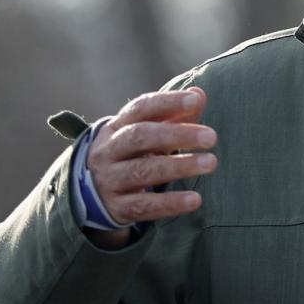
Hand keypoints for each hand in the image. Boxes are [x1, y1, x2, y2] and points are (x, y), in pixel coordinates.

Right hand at [84, 87, 216, 247]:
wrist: (91, 194)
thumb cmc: (132, 154)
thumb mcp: (146, 133)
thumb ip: (173, 114)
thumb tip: (200, 94)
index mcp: (116, 127)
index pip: (140, 108)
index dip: (167, 102)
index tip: (195, 100)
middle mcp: (108, 151)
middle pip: (140, 137)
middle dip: (177, 134)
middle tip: (211, 137)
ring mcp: (109, 180)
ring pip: (143, 171)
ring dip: (179, 166)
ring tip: (211, 163)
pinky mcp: (117, 208)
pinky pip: (144, 206)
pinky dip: (170, 203)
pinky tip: (195, 200)